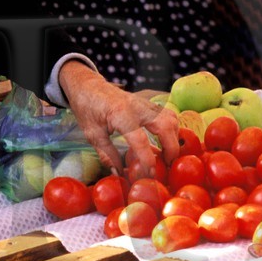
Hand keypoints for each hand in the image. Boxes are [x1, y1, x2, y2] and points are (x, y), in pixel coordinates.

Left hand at [57, 60, 179, 176]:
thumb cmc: (87, 109)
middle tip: (167, 166)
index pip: (140, 140)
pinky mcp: (149, 104)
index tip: (150, 175)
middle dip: (171, 149)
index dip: (147, 160)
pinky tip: (166, 141)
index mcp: (120, 114)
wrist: (88, 86)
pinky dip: (172, 129)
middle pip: (165, 126)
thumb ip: (107, 154)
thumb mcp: (92, 134)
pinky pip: (168, 115)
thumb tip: (118, 173)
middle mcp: (137, 106)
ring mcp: (145, 103)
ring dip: (174, 138)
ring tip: (167, 155)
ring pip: (171, 119)